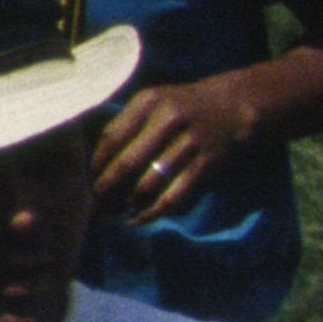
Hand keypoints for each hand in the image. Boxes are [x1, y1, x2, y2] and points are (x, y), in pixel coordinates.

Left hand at [90, 76, 257, 226]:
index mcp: (148, 102)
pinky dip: (152, 213)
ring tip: (115, 213)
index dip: (97, 165)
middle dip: (107, 190)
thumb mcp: (153, 103)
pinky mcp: (205, 166)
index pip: (111, 139)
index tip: (90, 181)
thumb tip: (96, 167)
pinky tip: (138, 219)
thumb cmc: (181, 109)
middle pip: (126, 164)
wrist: (232, 107)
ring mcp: (189, 144)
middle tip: (97, 205)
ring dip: (127, 204)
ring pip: (148, 185)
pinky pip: (173, 197)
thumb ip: (126, 125)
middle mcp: (168, 120)